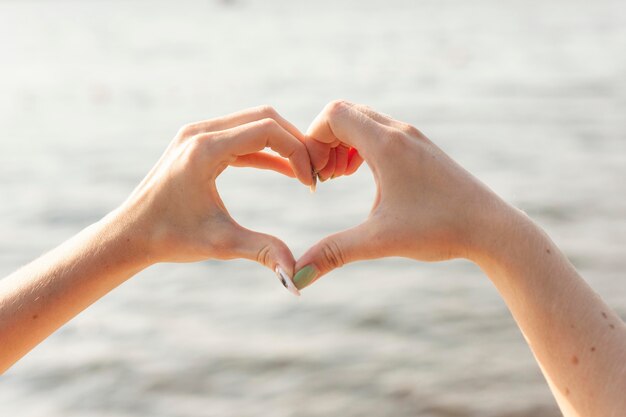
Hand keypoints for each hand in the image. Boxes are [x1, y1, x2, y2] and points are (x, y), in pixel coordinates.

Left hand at [115, 106, 313, 279]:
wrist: (130, 234)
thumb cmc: (170, 238)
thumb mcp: (221, 244)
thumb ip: (263, 251)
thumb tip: (296, 276)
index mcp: (205, 149)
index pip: (267, 130)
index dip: (298, 152)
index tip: (311, 182)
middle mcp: (200, 132)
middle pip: (264, 118)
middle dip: (295, 143)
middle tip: (315, 172)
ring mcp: (197, 134)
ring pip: (253, 123)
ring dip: (281, 144)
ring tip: (303, 173)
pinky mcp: (197, 143)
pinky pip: (240, 137)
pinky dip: (264, 151)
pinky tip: (284, 170)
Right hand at [293, 100, 514, 288]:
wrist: (492, 228)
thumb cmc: (440, 230)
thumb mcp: (380, 241)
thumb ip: (333, 253)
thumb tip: (296, 277)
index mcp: (386, 144)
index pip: (332, 114)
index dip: (312, 140)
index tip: (317, 178)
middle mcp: (399, 132)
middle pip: (344, 113)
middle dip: (324, 142)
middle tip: (326, 178)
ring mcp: (412, 138)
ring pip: (363, 120)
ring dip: (343, 144)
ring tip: (341, 178)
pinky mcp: (421, 148)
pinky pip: (379, 131)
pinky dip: (361, 147)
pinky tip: (364, 177)